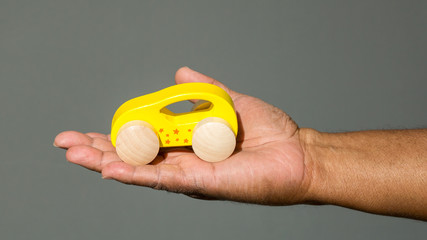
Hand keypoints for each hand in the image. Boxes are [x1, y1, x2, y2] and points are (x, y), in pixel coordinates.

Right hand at [54, 67, 309, 204]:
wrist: (296, 152)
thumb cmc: (267, 131)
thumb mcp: (228, 102)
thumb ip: (202, 90)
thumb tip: (180, 73)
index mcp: (186, 143)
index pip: (142, 140)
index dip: (114, 136)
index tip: (86, 132)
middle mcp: (183, 161)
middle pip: (134, 157)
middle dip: (99, 151)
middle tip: (67, 144)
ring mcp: (189, 175)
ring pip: (141, 170)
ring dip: (107, 163)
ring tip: (76, 155)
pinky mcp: (201, 184)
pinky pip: (163, 178)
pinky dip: (135, 174)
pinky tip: (110, 169)